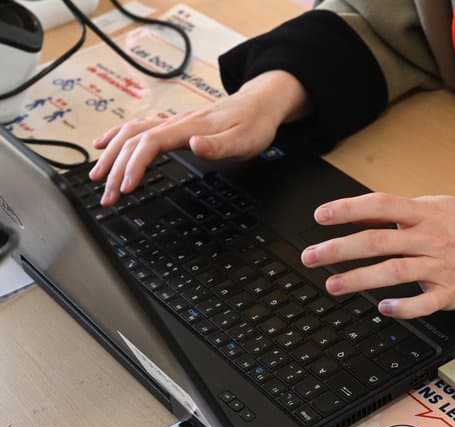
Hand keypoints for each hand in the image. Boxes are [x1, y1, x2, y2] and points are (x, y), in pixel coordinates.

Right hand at [89, 70, 307, 205]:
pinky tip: (103, 145)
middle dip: (116, 169)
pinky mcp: (174, 127)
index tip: (126, 187)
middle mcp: (176, 123)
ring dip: (111, 155)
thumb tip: (194, 145)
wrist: (259, 103)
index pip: (150, 143)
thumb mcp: (245, 140)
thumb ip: (219, 145)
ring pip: (131, 134)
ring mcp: (173, 124)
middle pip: (134, 141)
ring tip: (97, 178)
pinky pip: (137, 129)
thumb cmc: (254, 124)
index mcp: (189, 128)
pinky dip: (116, 138)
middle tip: (107, 197)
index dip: (134, 165)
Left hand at [300, 193, 454, 318]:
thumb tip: (363, 213)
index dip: (348, 209)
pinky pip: (424, 303)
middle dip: (340, 249)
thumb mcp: (440, 206)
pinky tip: (383, 308)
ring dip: (359, 279)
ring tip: (332, 285)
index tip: (320, 216)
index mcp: (426, 213)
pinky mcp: (451, 293)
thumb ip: (402, 212)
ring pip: (394, 272)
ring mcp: (441, 267)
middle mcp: (430, 238)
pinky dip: (403, 306)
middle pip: (378, 242)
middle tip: (311, 256)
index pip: (380, 206)